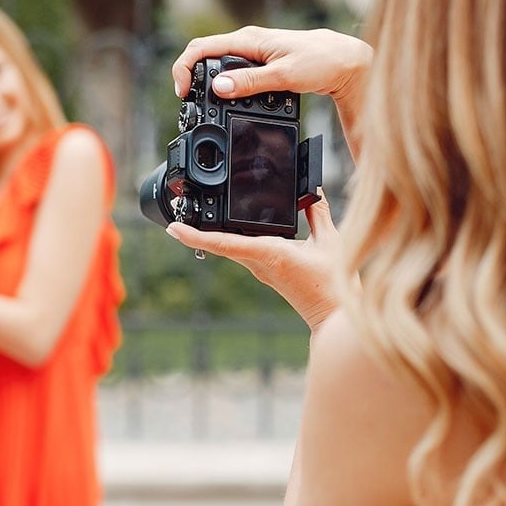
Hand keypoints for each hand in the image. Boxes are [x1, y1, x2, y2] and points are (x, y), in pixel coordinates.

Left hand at [165, 193, 343, 330]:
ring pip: (229, 246)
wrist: (331, 314)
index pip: (224, 243)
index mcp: (270, 253)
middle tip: (175, 216)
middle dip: (197, 231)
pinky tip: (228, 227)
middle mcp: (258, 262)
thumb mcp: (330, 241)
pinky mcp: (265, 271)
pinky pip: (241, 250)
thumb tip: (312, 191)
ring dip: (211, 234)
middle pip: (220, 243)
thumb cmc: (333, 282)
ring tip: (193, 217)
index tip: (173, 228)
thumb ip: (318, 213)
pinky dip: (230, 237)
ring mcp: (259, 269)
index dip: (196, 235)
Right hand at [172, 26, 371, 155]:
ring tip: (201, 102)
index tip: (182, 92)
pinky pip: (233, 71)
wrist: (342, 61)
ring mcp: (253, 52)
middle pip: (205, 55)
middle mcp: (247, 42)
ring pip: (218, 64)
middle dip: (190, 76)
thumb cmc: (319, 61)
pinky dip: (224, 84)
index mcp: (248, 40)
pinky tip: (225, 98)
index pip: (202, 48)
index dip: (184, 68)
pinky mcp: (260, 63)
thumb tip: (219, 87)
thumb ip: (249, 83)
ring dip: (206, 81)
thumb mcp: (282, 76)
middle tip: (188, 102)